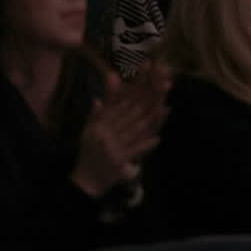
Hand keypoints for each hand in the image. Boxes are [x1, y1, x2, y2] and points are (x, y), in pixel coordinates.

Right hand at [71, 67, 169, 197]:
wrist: (85, 180)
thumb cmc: (90, 151)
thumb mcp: (90, 128)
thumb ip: (100, 109)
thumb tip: (105, 86)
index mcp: (100, 122)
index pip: (120, 100)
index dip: (135, 84)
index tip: (147, 70)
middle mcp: (104, 131)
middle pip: (130, 110)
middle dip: (147, 96)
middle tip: (163, 83)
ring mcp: (111, 146)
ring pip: (134, 129)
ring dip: (150, 118)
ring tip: (165, 106)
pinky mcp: (118, 160)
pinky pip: (134, 151)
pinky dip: (145, 145)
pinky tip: (158, 138)